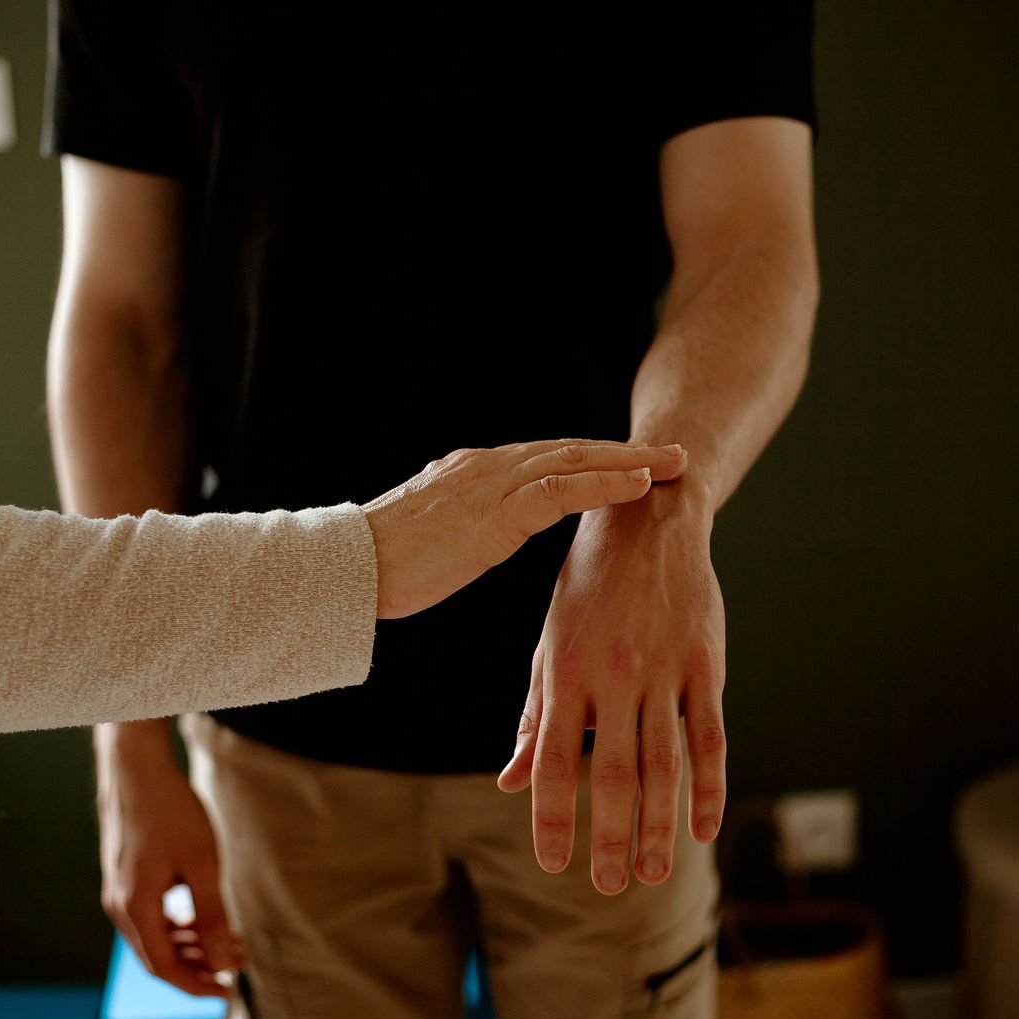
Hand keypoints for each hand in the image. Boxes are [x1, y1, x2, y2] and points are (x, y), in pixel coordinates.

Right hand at [96, 722, 242, 995]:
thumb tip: (221, 958)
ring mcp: (119, 892)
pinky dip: (177, 924)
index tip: (226, 991)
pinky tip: (203, 918)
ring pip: (154, 937)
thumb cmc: (170, 811)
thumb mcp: (202, 863)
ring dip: (190, 944)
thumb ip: (211, 913)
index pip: (164, 968)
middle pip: (158, 956)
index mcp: (136, 908)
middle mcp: (120, 906)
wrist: (136, 769)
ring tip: (227, 942)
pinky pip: (150, 916)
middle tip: (236, 965)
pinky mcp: (125, 878)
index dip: (196, 985)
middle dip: (198, 965)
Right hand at [363, 438, 686, 618]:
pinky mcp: (494, 513)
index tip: (630, 463)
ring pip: (574, 461)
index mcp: (472, 473)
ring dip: (629, 461)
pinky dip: (604, 484)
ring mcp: (490, 484)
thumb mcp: (430, 536)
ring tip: (672, 463)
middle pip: (569, 450)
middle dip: (623, 451)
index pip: (545, 458)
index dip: (592, 459)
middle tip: (670, 453)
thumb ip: (460, 527)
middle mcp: (486, 467)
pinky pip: (561, 490)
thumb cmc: (378, 565)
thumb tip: (473, 535)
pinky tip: (639, 484)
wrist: (346, 568)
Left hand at [497, 481, 726, 891]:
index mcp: (567, 672)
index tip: (553, 863)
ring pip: (665, 763)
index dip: (554, 815)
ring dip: (661, 825)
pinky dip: (710, 786)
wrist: (646, 521)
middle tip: (611, 886)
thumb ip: (536, 716)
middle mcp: (614, 676)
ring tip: (654, 873)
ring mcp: (664, 670)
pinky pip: (711, 736)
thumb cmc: (588, 589)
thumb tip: (512, 781)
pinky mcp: (706, 663)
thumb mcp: (550, 645)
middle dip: (612, 836)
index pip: (556, 759)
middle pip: (614, 773)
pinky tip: (704, 827)